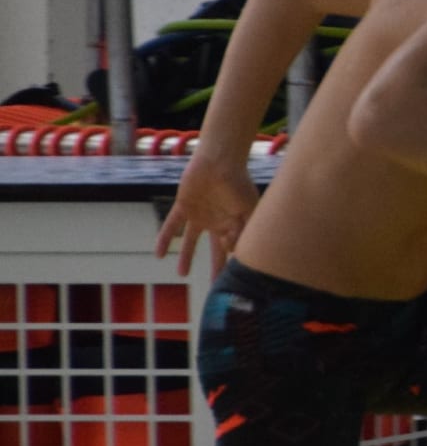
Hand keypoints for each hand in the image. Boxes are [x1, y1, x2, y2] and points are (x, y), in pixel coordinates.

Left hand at [155, 150, 258, 276]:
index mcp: (233, 223)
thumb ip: (246, 230)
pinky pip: (172, 226)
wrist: (219, 159)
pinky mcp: (183, 207)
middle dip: (215, 268)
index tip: (231, 255)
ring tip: (181, 274)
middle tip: (214, 286)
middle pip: (214, 251)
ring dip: (186, 257)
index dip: (232, 255)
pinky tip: (158, 254)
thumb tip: (237, 253)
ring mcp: (199, 215)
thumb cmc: (238, 182)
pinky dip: (164, 239)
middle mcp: (216, 222)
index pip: (231, 248)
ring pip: (190, 241)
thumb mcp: (248, 209)